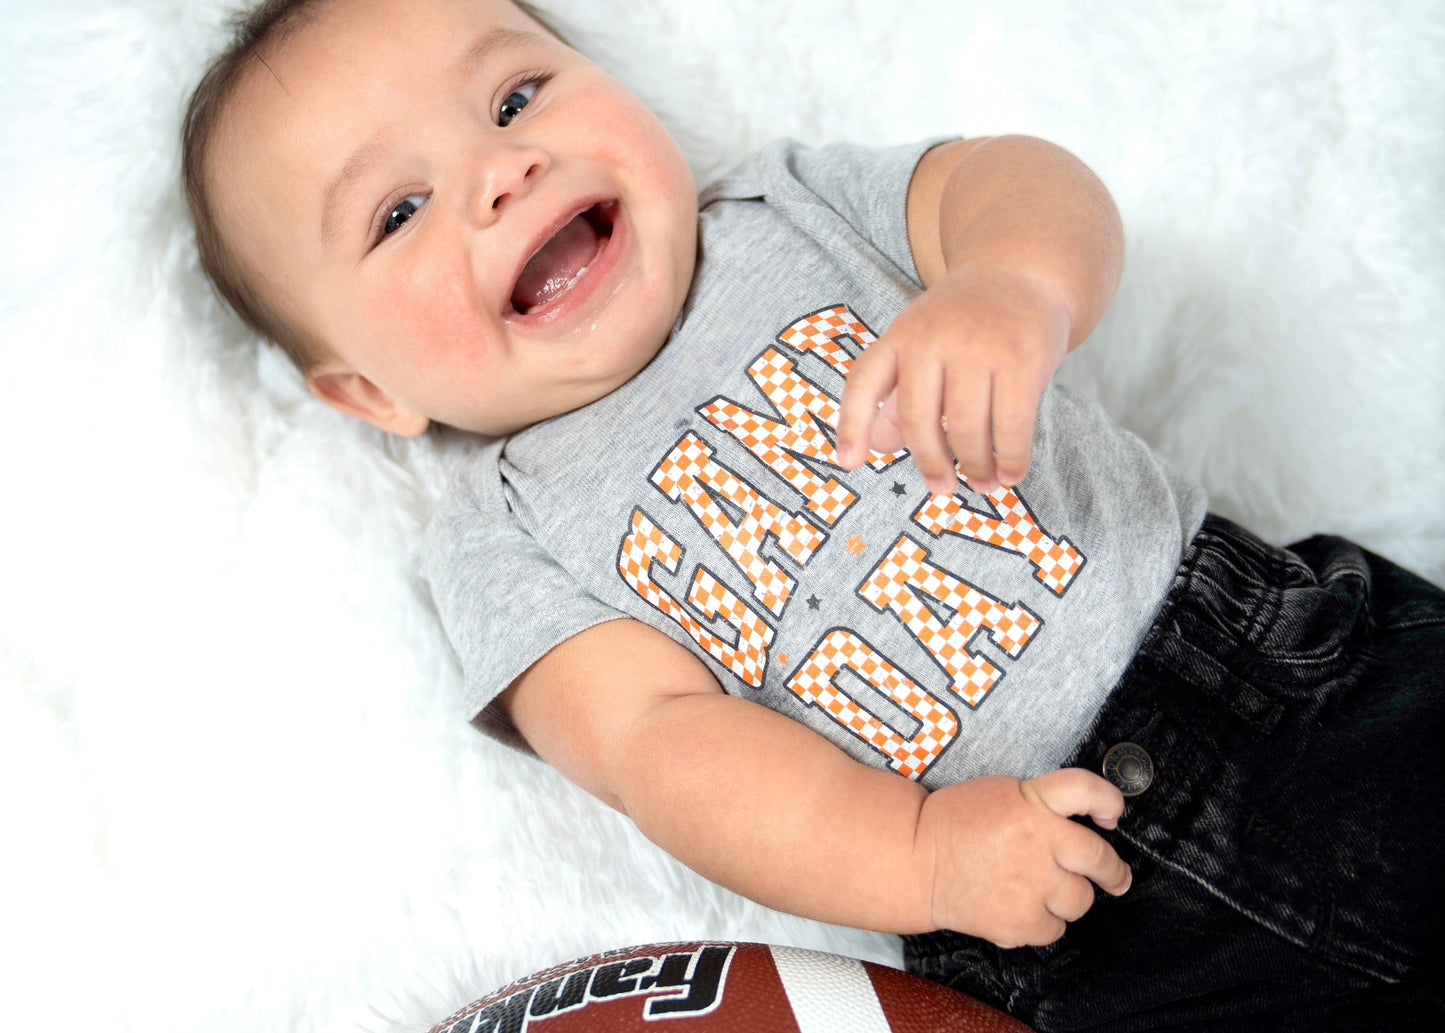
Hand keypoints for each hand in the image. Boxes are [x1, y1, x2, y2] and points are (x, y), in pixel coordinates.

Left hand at [835, 262, 1072, 495]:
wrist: (1022, 273)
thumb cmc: (963, 321)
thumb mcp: (921, 345)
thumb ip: (896, 395)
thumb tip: (877, 446)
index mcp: (901, 337)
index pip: (864, 382)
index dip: (852, 425)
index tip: (849, 463)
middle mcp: (933, 339)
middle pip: (917, 417)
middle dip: (930, 461)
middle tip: (941, 488)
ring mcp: (978, 348)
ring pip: (966, 426)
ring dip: (975, 466)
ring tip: (981, 483)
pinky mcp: (1021, 360)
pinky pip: (1011, 424)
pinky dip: (1010, 458)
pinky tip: (1009, 473)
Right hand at [914, 769, 1130, 947]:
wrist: (915, 860)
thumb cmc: (956, 824)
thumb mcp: (1001, 792)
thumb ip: (1044, 804)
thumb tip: (1090, 822)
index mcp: (1030, 802)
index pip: (1087, 791)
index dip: (1110, 802)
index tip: (1112, 815)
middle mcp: (1036, 842)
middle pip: (1100, 859)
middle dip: (1112, 870)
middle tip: (1114, 875)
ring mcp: (1030, 886)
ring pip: (1081, 900)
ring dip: (1068, 896)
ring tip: (1042, 889)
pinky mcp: (1019, 923)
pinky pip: (1055, 929)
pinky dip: (1043, 921)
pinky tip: (1021, 906)